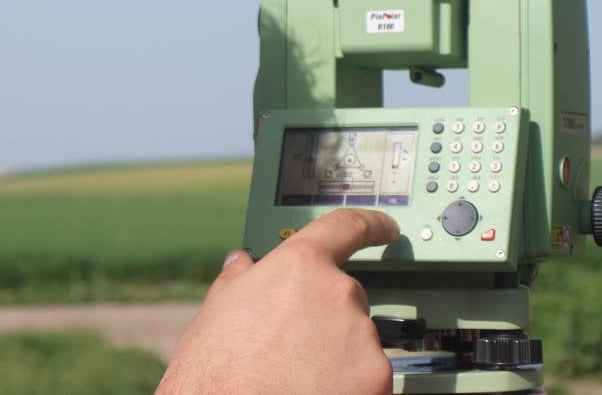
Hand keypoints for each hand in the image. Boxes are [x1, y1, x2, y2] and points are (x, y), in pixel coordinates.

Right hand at [157, 209, 398, 394]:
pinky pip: (369, 376)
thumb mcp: (219, 307)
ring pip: (359, 340)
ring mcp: (362, 338)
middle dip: (327, 316)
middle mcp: (338, 292)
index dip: (371, 224)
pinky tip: (316, 391)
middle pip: (348, 296)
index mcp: (299, 265)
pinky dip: (351, 385)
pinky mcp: (377, 379)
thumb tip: (242, 264)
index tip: (385, 227)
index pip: (346, 228)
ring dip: (339, 354)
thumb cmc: (216, 368)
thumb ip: (242, 278)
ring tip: (299, 375)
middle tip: (296, 344)